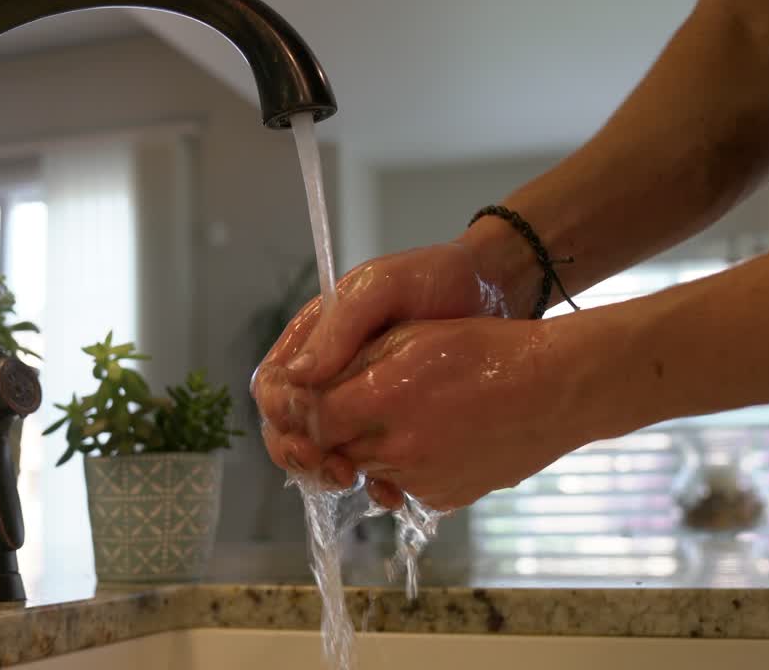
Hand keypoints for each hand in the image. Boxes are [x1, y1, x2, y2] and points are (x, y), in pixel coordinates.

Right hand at [252, 237, 529, 486]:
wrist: (495, 289)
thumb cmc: (434, 277)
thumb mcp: (382, 288)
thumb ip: (340, 326)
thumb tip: (297, 376)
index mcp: (315, 338)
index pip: (273, 385)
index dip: (279, 413)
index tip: (302, 431)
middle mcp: (331, 374)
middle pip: (290, 425)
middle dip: (298, 452)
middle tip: (328, 467)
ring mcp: (363, 400)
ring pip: (325, 448)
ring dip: (328, 470)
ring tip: (351, 478)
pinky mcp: (396, 422)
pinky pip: (371, 460)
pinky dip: (373, 481)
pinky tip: (390, 491)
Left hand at [311, 315, 615, 509]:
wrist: (556, 388)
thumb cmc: (485, 349)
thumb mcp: (412, 338)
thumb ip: (352, 362)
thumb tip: (307, 385)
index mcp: (382, 400)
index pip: (314, 419)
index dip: (307, 409)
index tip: (312, 397)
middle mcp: (396, 449)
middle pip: (336, 450)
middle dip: (336, 431)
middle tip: (357, 405)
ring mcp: (421, 480)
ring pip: (369, 471)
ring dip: (372, 449)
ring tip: (407, 415)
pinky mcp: (445, 498)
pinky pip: (406, 487)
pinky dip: (407, 468)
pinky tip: (435, 436)